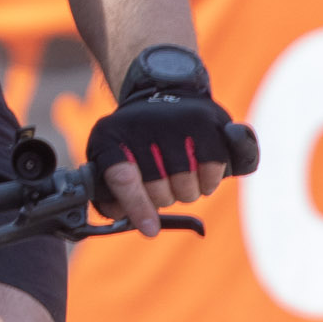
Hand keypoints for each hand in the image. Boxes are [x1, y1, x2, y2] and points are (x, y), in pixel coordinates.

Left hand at [83, 47, 259, 236]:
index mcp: (110, 138)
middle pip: (159, 191)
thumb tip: (121, 215)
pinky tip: (199, 168)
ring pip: (187, 188)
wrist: (164, 92)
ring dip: (186, 191)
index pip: (122, 177)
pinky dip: (209, 181)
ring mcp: (176, 122)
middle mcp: (143, 125)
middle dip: (162, 198)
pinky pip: (213, 174)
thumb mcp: (109, 157)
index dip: (137, 206)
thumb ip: (110, 193)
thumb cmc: (134, 139)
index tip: (150, 229)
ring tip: (179, 173)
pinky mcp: (207, 122)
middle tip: (161, 184)